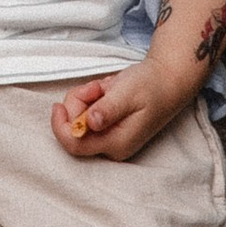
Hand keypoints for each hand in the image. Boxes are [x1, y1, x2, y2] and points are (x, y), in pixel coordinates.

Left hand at [52, 50, 193, 161]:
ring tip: (107, 88)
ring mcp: (108, 138)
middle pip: (74, 129)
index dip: (61, 126)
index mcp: (116, 143)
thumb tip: (89, 123)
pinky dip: (91, 98)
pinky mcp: (106, 128)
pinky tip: (108, 92)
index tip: (58, 105)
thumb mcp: (128, 93)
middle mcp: (110, 146)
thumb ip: (108, 109)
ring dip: (86, 98)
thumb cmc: (151, 86)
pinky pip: (85, 113)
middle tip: (97, 88)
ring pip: (77, 118)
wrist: (167, 80)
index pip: (75, 145)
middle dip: (78, 103)